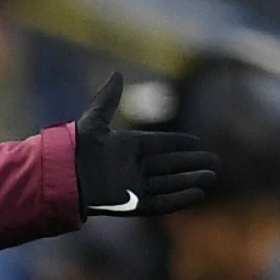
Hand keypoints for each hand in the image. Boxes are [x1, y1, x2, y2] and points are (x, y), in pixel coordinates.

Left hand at [73, 73, 219, 215]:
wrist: (64, 176)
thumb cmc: (77, 148)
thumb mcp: (95, 120)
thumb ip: (109, 99)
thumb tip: (117, 73)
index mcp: (127, 147)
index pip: (161, 145)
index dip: (179, 144)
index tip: (197, 142)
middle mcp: (134, 167)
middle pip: (170, 166)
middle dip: (193, 164)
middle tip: (215, 163)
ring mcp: (134, 187)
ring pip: (170, 183)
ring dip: (191, 180)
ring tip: (212, 177)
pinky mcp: (133, 205)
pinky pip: (162, 202)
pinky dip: (180, 198)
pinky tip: (198, 193)